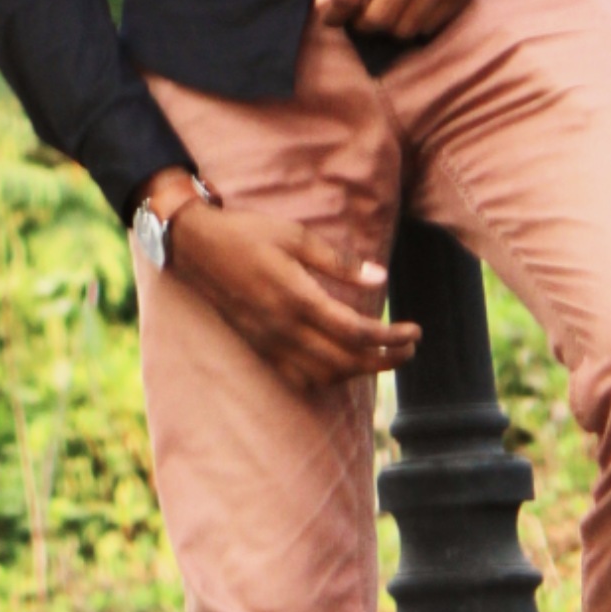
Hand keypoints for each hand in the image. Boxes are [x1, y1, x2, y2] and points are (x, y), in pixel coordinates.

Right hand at [164, 196, 420, 393]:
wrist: (196, 247)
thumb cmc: (248, 234)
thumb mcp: (297, 237)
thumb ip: (339, 262)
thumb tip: (381, 277)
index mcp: (298, 299)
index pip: (356, 332)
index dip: (390, 337)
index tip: (415, 332)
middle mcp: (284, 329)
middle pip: (346, 361)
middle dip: (384, 361)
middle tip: (409, 349)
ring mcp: (270, 343)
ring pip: (324, 375)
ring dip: (359, 372)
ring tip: (383, 357)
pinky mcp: (260, 347)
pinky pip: (300, 376)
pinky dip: (328, 377)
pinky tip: (342, 365)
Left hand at [316, 0, 534, 43]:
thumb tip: (326, 1)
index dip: (333, 13)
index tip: (331, 17)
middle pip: (377, 19)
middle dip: (361, 22)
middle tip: (361, 12)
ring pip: (405, 29)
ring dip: (389, 25)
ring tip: (388, 6)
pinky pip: (431, 26)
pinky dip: (415, 23)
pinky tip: (412, 4)